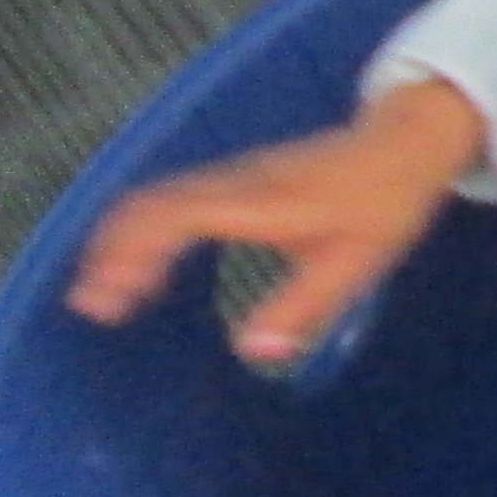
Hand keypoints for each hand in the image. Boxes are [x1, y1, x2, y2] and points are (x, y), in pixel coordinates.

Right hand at [67, 77, 488, 366]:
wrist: (407, 140)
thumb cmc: (384, 202)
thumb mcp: (354, 264)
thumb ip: (303, 308)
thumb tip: (254, 355)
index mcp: (257, 202)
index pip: (172, 221)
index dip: (131, 259)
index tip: (104, 301)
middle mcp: (234, 181)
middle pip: (148, 205)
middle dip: (109, 252)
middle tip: (89, 305)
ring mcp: (233, 175)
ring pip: (156, 196)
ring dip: (122, 238)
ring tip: (102, 289)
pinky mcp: (238, 177)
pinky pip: (175, 195)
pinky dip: (145, 226)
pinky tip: (145, 260)